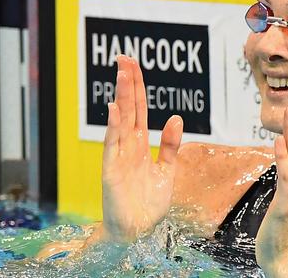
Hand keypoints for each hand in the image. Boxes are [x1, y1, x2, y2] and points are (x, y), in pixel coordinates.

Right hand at [101, 55, 182, 241]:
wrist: (138, 230)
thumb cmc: (149, 202)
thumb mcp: (167, 170)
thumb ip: (170, 145)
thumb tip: (175, 117)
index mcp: (141, 144)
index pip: (139, 109)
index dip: (137, 87)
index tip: (134, 64)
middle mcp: (128, 145)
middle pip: (128, 108)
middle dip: (127, 83)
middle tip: (124, 58)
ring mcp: (118, 156)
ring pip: (120, 120)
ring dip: (121, 97)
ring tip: (121, 74)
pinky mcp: (112, 170)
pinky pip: (113, 145)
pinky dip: (113, 127)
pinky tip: (114, 109)